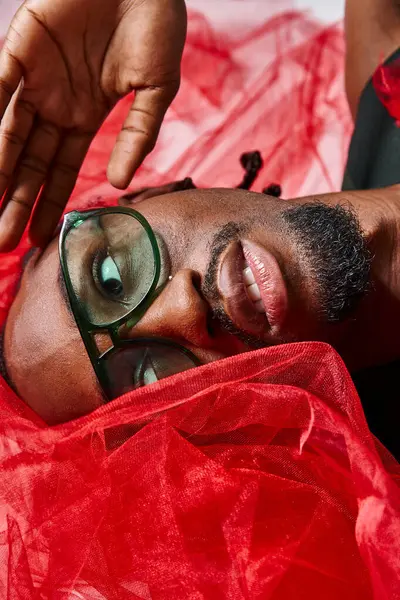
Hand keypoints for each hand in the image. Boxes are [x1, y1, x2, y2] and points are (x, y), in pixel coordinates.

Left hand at [0, 0, 185, 249]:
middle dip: (15, 202)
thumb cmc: (157, 24)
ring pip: (8, 135)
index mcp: (85, 115)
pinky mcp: (22, 46)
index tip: (39, 239)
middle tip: (3, 243)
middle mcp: (55, 102)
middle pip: (29, 162)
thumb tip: (118, 183)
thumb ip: (140, 134)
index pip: (61, 169)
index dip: (50, 204)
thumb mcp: (157, 89)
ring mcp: (36, 77)